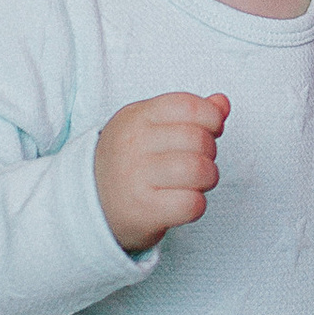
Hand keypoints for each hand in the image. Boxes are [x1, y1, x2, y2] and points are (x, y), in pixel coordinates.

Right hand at [95, 91, 228, 253]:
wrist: (91, 205)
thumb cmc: (130, 163)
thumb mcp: (151, 128)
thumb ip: (189, 113)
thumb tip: (222, 103)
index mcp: (135, 117)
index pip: (187, 105)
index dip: (211, 118)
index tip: (211, 131)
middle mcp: (132, 144)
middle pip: (199, 139)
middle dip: (209, 153)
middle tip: (196, 163)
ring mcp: (135, 177)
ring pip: (200, 170)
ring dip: (207, 179)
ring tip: (193, 183)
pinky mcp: (143, 210)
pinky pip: (192, 204)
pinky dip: (196, 205)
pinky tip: (182, 203)